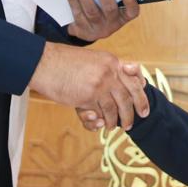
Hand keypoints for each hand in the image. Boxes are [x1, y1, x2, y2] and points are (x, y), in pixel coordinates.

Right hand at [29, 42, 147, 128]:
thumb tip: (122, 76)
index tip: (143, 106)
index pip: (134, 79)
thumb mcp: (92, 59)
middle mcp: (109, 72)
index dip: (141, 94)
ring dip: (115, 120)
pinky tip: (99, 124)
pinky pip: (99, 113)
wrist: (44, 63)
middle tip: (133, 122)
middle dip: (133, 112)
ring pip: (115, 108)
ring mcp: (100, 85)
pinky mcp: (88, 97)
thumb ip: (107, 69)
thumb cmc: (64, 62)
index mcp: (112, 61)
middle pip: (129, 96)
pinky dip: (99, 122)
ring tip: (113, 127)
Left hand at [66, 0, 140, 41]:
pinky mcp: (81, 30)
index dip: (129, 0)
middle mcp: (112, 24)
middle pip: (109, 9)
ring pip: (90, 10)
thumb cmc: (103, 7)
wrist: (86, 29)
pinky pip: (77, 13)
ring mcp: (96, 28)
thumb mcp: (112, 3)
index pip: (132, 11)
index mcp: (124, 16)